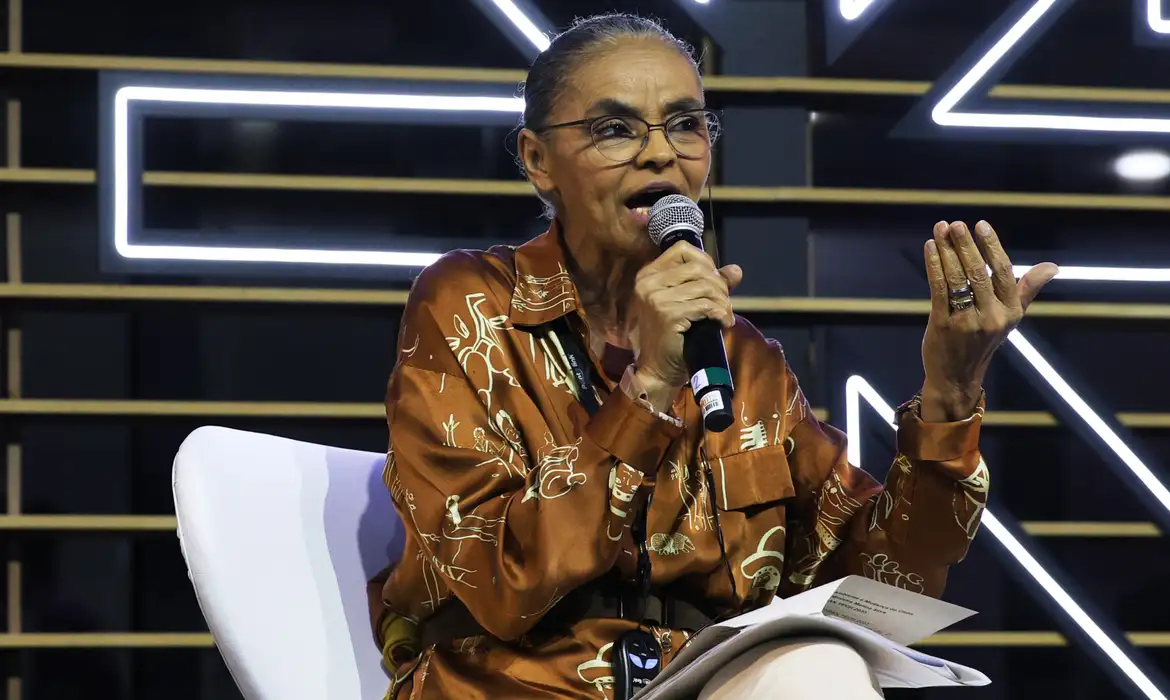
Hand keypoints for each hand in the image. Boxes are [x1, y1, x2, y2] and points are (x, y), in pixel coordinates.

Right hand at [632, 242, 742, 410]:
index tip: (715, 280)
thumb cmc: (671, 337)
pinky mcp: (668, 314)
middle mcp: (648, 283)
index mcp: (648, 275)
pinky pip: (706, 305)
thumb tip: (736, 270)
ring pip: (705, 286)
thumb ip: (709, 284)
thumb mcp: (688, 304)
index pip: (682, 249)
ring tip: (725, 314)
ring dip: (723, 301)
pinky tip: (724, 323)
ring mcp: (656, 298)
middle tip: (725, 302)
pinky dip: (721, 313)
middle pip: (697, 267)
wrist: (657, 369)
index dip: (705, 260)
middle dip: (719, 284)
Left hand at [920, 220, 1057, 421]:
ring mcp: (967, 321)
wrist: (957, 376)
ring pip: (957, 278)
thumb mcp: (1010, 318)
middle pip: (978, 272)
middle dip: (966, 245)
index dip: (992, 246)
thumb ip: (1027, 290)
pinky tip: (929, 248)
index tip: (981, 225)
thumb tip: (1053, 267)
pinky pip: (939, 289)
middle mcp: (992, 316)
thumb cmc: (983, 341)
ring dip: (947, 251)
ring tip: (940, 229)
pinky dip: (934, 265)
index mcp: (1010, 311)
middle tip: (955, 224)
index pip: (1003, 272)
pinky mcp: (943, 325)